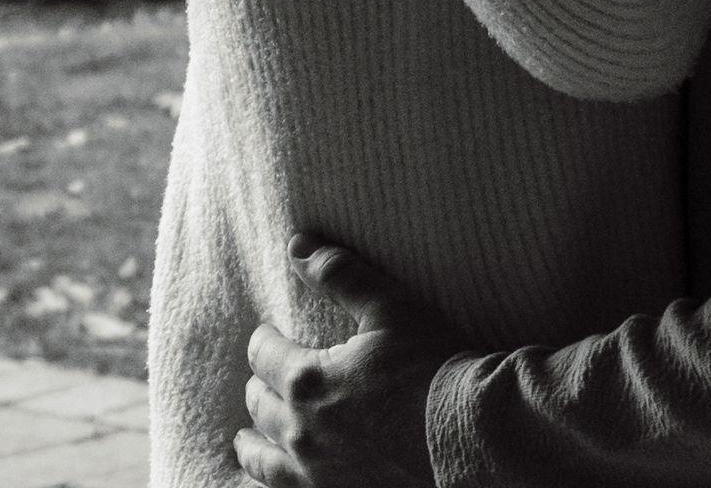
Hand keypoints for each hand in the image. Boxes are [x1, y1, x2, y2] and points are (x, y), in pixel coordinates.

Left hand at [233, 234, 466, 487]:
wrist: (463, 431)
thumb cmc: (430, 364)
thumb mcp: (390, 308)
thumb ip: (341, 275)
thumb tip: (298, 246)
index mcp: (307, 379)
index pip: (265, 355)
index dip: (264, 339)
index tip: (267, 332)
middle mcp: (299, 430)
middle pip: (260, 404)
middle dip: (259, 384)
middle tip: (264, 375)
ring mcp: (313, 469)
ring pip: (261, 456)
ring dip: (251, 440)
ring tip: (246, 436)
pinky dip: (269, 477)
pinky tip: (275, 473)